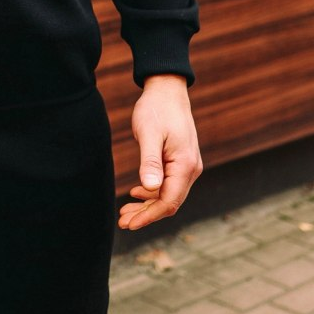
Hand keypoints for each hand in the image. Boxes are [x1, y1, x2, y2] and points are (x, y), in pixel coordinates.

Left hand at [118, 74, 201, 230]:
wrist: (167, 89)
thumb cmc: (156, 109)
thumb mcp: (149, 134)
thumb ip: (150, 161)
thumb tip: (150, 189)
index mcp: (185, 166)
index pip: (169, 202)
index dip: (149, 216)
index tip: (129, 224)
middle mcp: (191, 170)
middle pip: (169, 202)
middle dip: (146, 214)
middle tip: (122, 222)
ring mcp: (188, 166)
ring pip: (168, 195)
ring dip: (147, 205)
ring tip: (125, 212)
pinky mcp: (181, 162)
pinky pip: (168, 184)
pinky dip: (152, 192)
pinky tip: (136, 193)